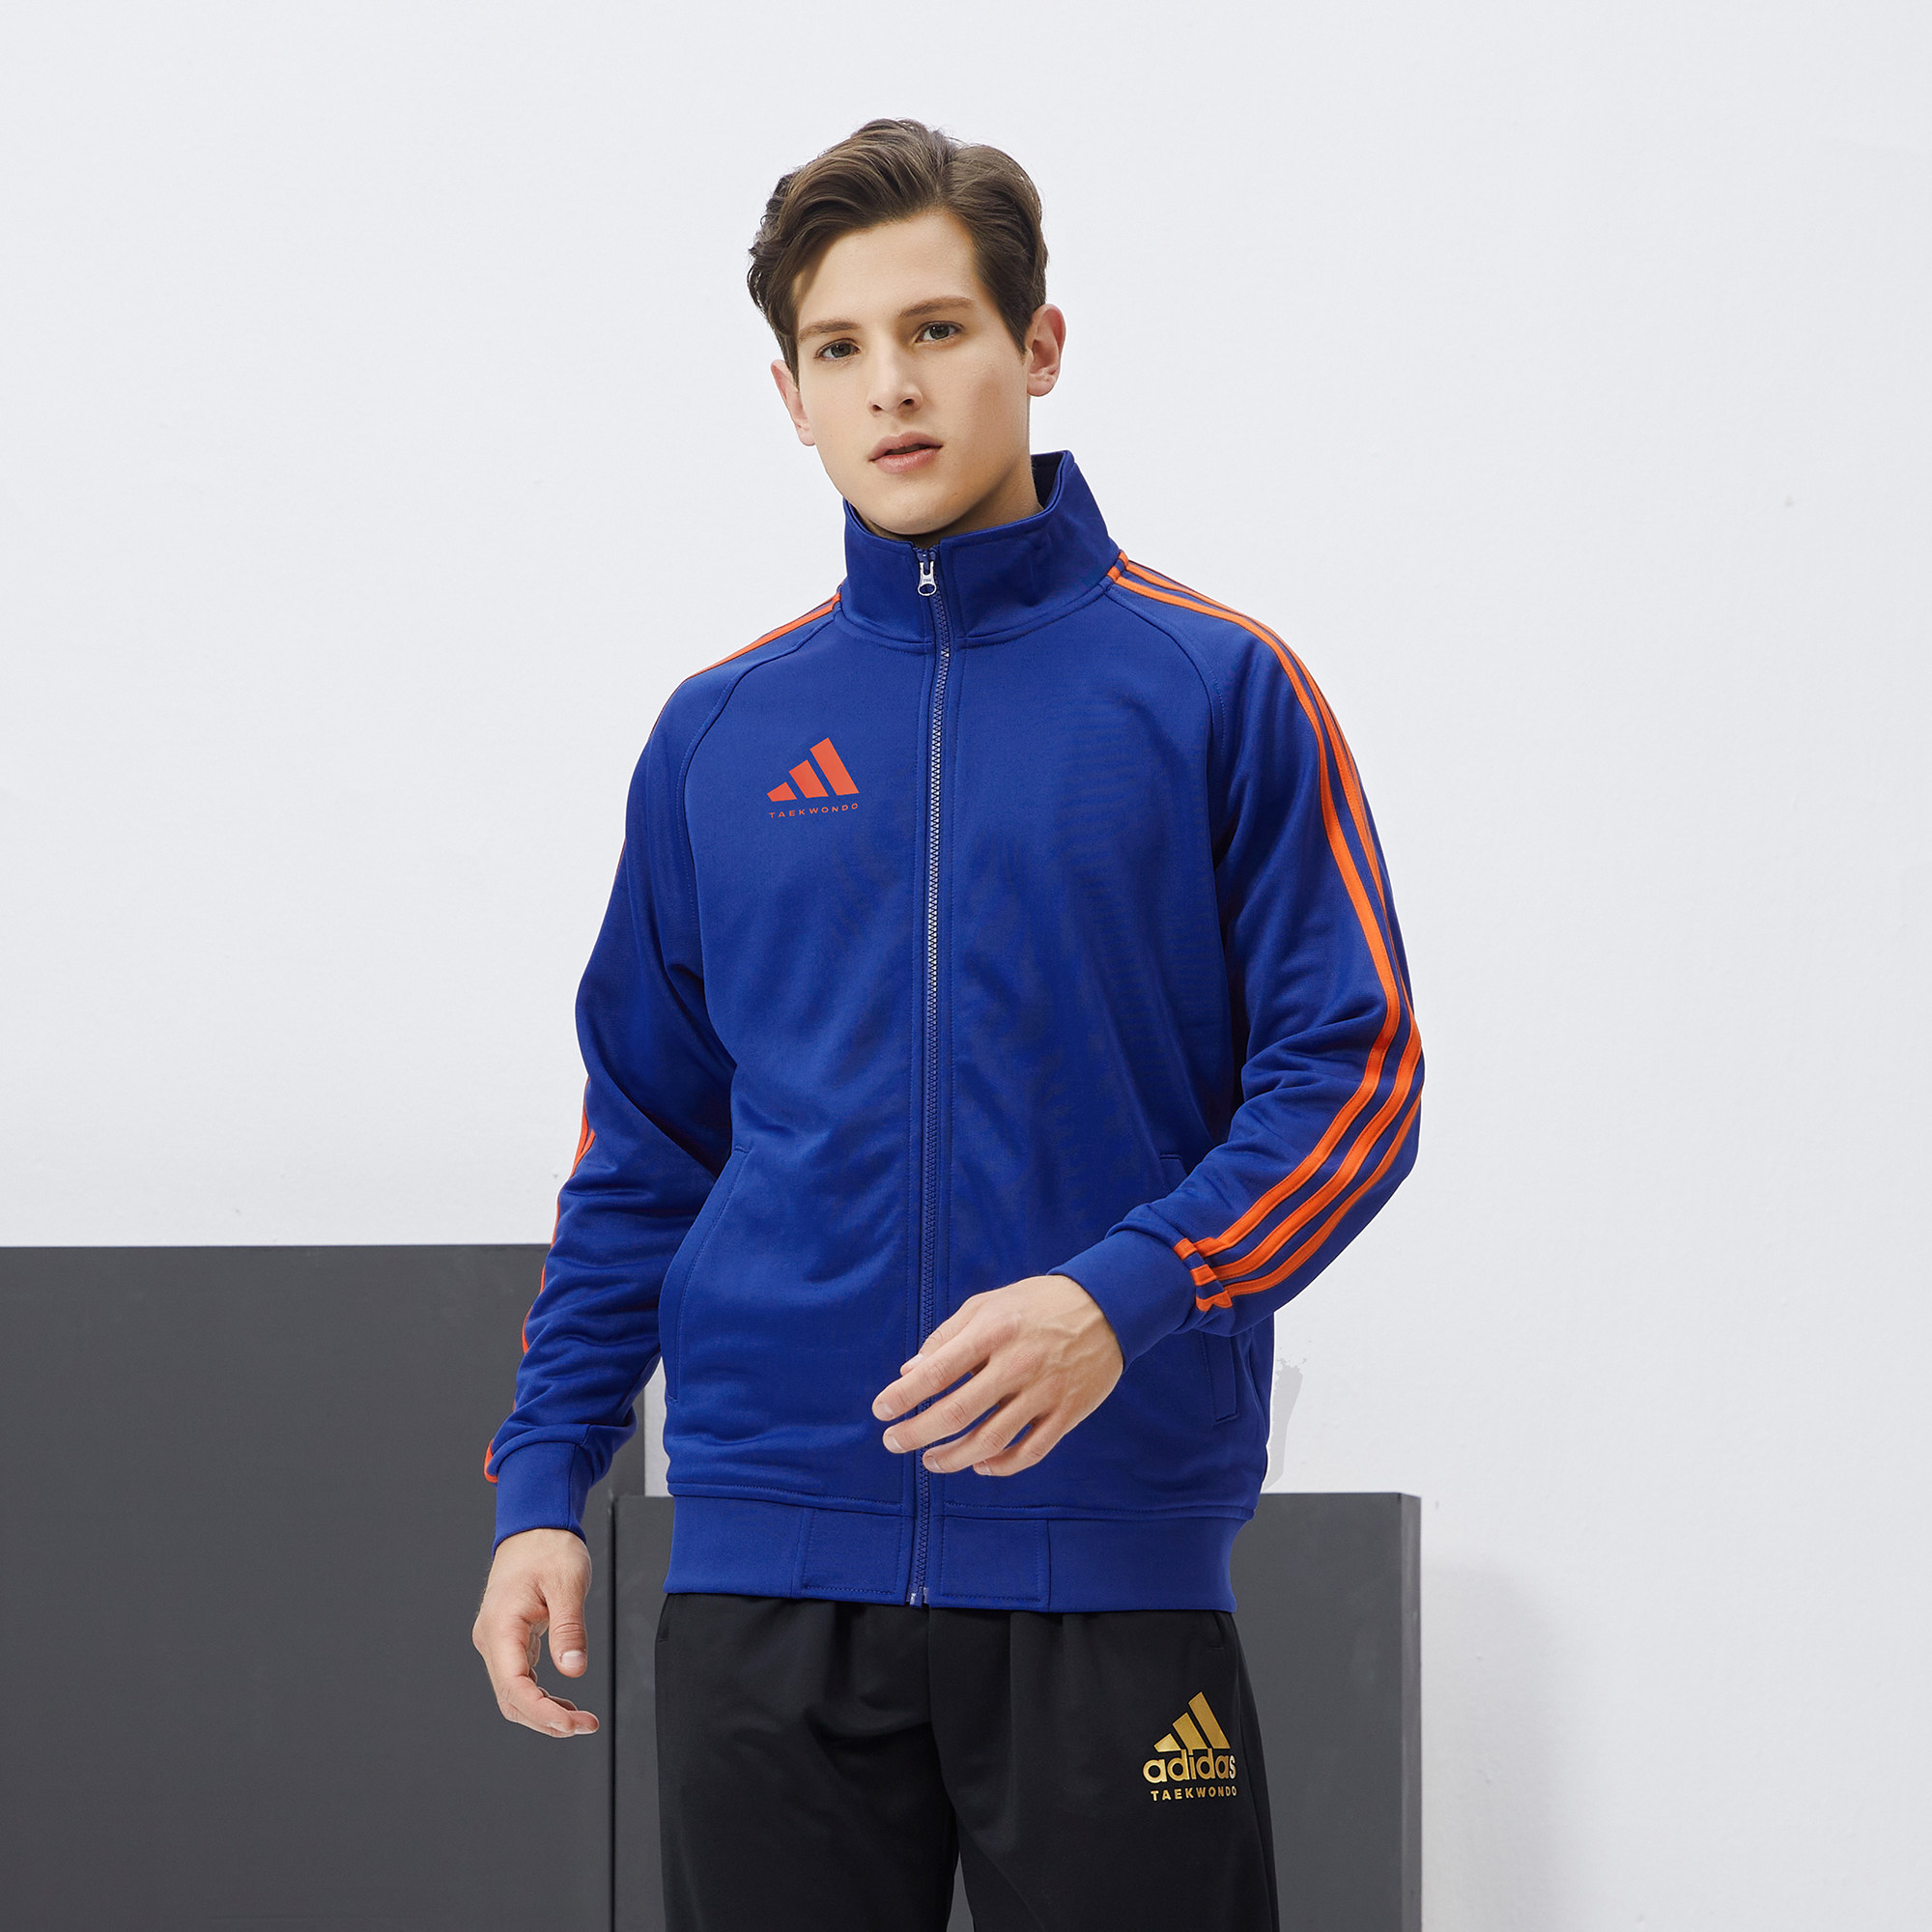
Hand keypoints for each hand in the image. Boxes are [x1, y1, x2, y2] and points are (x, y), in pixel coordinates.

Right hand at [471, 1526, 599, 1737]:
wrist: (534, 1526)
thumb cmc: (548, 1547)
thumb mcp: (567, 1582)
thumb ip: (569, 1628)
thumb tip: (573, 1669)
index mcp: (500, 1627)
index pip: (514, 1686)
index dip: (541, 1713)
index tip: (571, 1725)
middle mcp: (492, 1638)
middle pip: (511, 1698)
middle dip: (546, 1720)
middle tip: (585, 1725)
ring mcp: (498, 1641)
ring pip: (514, 1693)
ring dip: (544, 1712)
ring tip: (580, 1720)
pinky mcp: (509, 1640)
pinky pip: (520, 1679)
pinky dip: (541, 1697)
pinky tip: (564, 1703)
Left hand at [872, 1273, 1123, 1476]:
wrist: (1108, 1306)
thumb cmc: (1036, 1304)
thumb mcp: (987, 1304)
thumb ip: (946, 1337)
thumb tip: (909, 1373)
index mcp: (994, 1331)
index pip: (938, 1371)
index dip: (904, 1396)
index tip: (881, 1411)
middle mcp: (1018, 1364)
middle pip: (959, 1412)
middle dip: (918, 1433)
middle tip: (893, 1442)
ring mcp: (1045, 1393)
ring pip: (991, 1441)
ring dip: (953, 1457)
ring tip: (929, 1460)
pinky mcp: (1067, 1413)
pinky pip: (1029, 1452)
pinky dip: (1000, 1466)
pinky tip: (978, 1465)